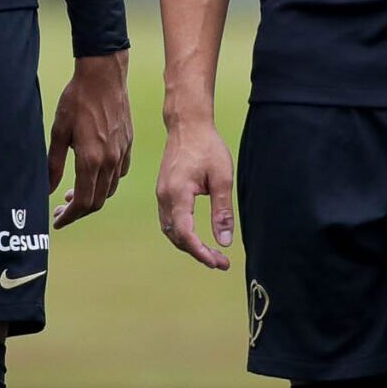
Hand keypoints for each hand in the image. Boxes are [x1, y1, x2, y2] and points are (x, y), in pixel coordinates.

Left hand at [50, 50, 132, 227]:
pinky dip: (105, 184)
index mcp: (91, 160)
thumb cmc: (77, 100)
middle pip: (97, 201)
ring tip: (71, 195)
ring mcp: (122, 154)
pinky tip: (92, 177)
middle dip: (78, 211)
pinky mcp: (128, 146)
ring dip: (91, 198)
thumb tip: (47, 189)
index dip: (70, 216)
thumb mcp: (58, 132)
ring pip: (108, 189)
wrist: (104, 77)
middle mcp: (110, 161)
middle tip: (60, 210)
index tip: (57, 221)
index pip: (83, 202)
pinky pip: (118, 174)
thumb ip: (52, 164)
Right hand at [155, 112, 236, 269]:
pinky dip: (182, 233)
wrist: (187, 125)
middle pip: (176, 236)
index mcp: (177, 194)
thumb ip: (222, 211)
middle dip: (197, 253)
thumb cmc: (206, 147)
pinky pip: (169, 221)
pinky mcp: (164, 192)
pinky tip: (198, 236)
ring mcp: (161, 194)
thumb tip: (224, 242)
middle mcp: (164, 197)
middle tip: (221, 263)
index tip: (218, 262)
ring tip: (212, 254)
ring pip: (170, 230)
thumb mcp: (222, 179)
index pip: (184, 233)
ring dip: (189, 245)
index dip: (200, 252)